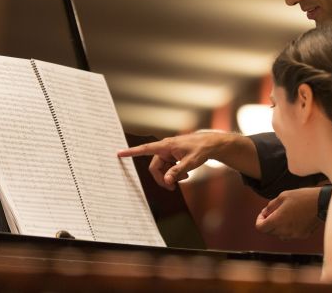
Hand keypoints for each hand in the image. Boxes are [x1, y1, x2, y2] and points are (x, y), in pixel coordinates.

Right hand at [117, 131, 259, 189]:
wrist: (212, 144)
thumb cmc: (202, 149)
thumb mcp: (190, 163)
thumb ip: (177, 172)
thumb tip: (167, 181)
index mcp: (166, 146)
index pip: (145, 149)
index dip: (131, 152)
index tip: (119, 153)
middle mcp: (166, 148)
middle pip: (155, 166)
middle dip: (162, 178)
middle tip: (172, 187)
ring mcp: (170, 152)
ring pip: (163, 168)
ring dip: (170, 176)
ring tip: (184, 179)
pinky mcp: (174, 156)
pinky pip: (169, 167)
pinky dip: (174, 173)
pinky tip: (185, 176)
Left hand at [255, 187, 321, 239]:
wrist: (322, 202)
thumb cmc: (302, 197)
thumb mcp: (283, 196)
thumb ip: (271, 206)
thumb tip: (265, 213)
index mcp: (277, 220)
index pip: (260, 228)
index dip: (259, 220)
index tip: (263, 214)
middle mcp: (284, 230)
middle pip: (269, 231)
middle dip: (268, 222)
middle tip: (273, 211)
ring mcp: (294, 234)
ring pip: (280, 234)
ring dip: (279, 226)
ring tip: (285, 214)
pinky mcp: (303, 235)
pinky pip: (291, 234)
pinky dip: (289, 228)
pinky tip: (295, 218)